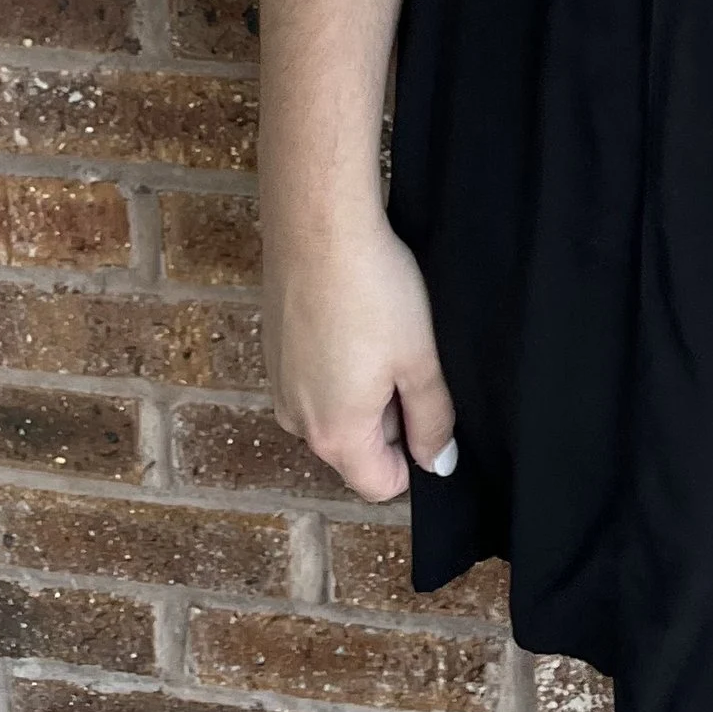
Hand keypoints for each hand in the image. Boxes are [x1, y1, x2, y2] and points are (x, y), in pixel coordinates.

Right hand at [262, 207, 458, 502]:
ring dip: (362, 388)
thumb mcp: (420, 359)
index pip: (380, 484)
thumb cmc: (373, 291)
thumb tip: (439, 463)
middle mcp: (297, 422)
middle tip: (409, 358)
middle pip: (356, 448)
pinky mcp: (273, 352)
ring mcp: (280, 387)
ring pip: (335, 411)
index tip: (430, 406)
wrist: (317, 227)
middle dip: (388, 417)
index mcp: (336, 435)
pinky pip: (313, 380)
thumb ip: (433, 419)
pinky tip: (353, 316)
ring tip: (381, 332)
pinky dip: (336, 362)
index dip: (414, 455)